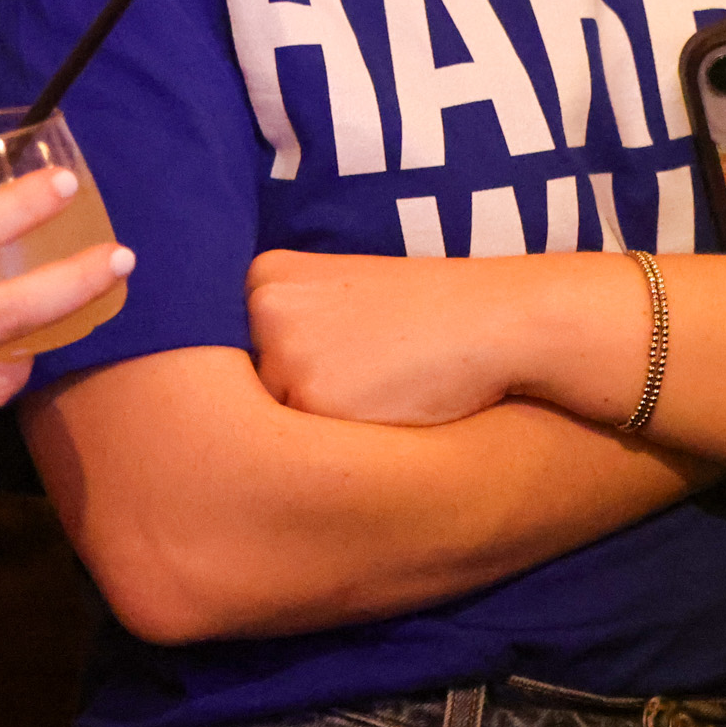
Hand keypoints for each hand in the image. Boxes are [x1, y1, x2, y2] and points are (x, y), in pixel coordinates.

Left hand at [247, 250, 510, 426]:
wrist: (492, 320)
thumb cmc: (422, 314)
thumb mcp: (339, 295)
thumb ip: (286, 327)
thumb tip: (233, 394)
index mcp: (264, 276)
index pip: (245, 352)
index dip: (298, 363)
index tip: (343, 347)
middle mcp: (261, 311)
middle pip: (253, 389)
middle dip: (300, 395)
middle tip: (364, 368)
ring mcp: (280, 355)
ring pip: (276, 424)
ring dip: (318, 424)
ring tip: (377, 385)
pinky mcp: (309, 402)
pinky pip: (305, 450)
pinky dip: (340, 445)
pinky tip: (384, 409)